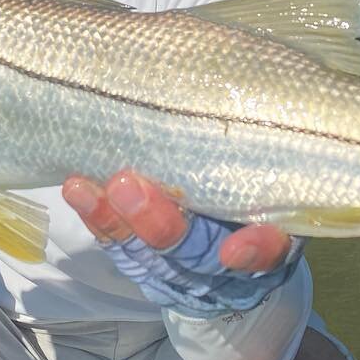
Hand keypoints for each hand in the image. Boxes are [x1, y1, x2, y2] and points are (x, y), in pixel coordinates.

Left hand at [63, 169, 303, 316]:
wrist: (235, 257)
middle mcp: (227, 264)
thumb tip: (263, 89)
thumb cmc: (261, 198)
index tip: (233, 249)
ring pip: (147, 253)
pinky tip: (78, 190)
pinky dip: (99, 219)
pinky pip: (121, 247)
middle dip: (158, 223)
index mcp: (273, 241)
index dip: (255, 251)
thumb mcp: (281, 189)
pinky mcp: (147, 265)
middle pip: (194, 252)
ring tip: (85, 188)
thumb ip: (270, 166)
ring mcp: (183, 269)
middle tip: (128, 186)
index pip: (272, 251)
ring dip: (113, 220)